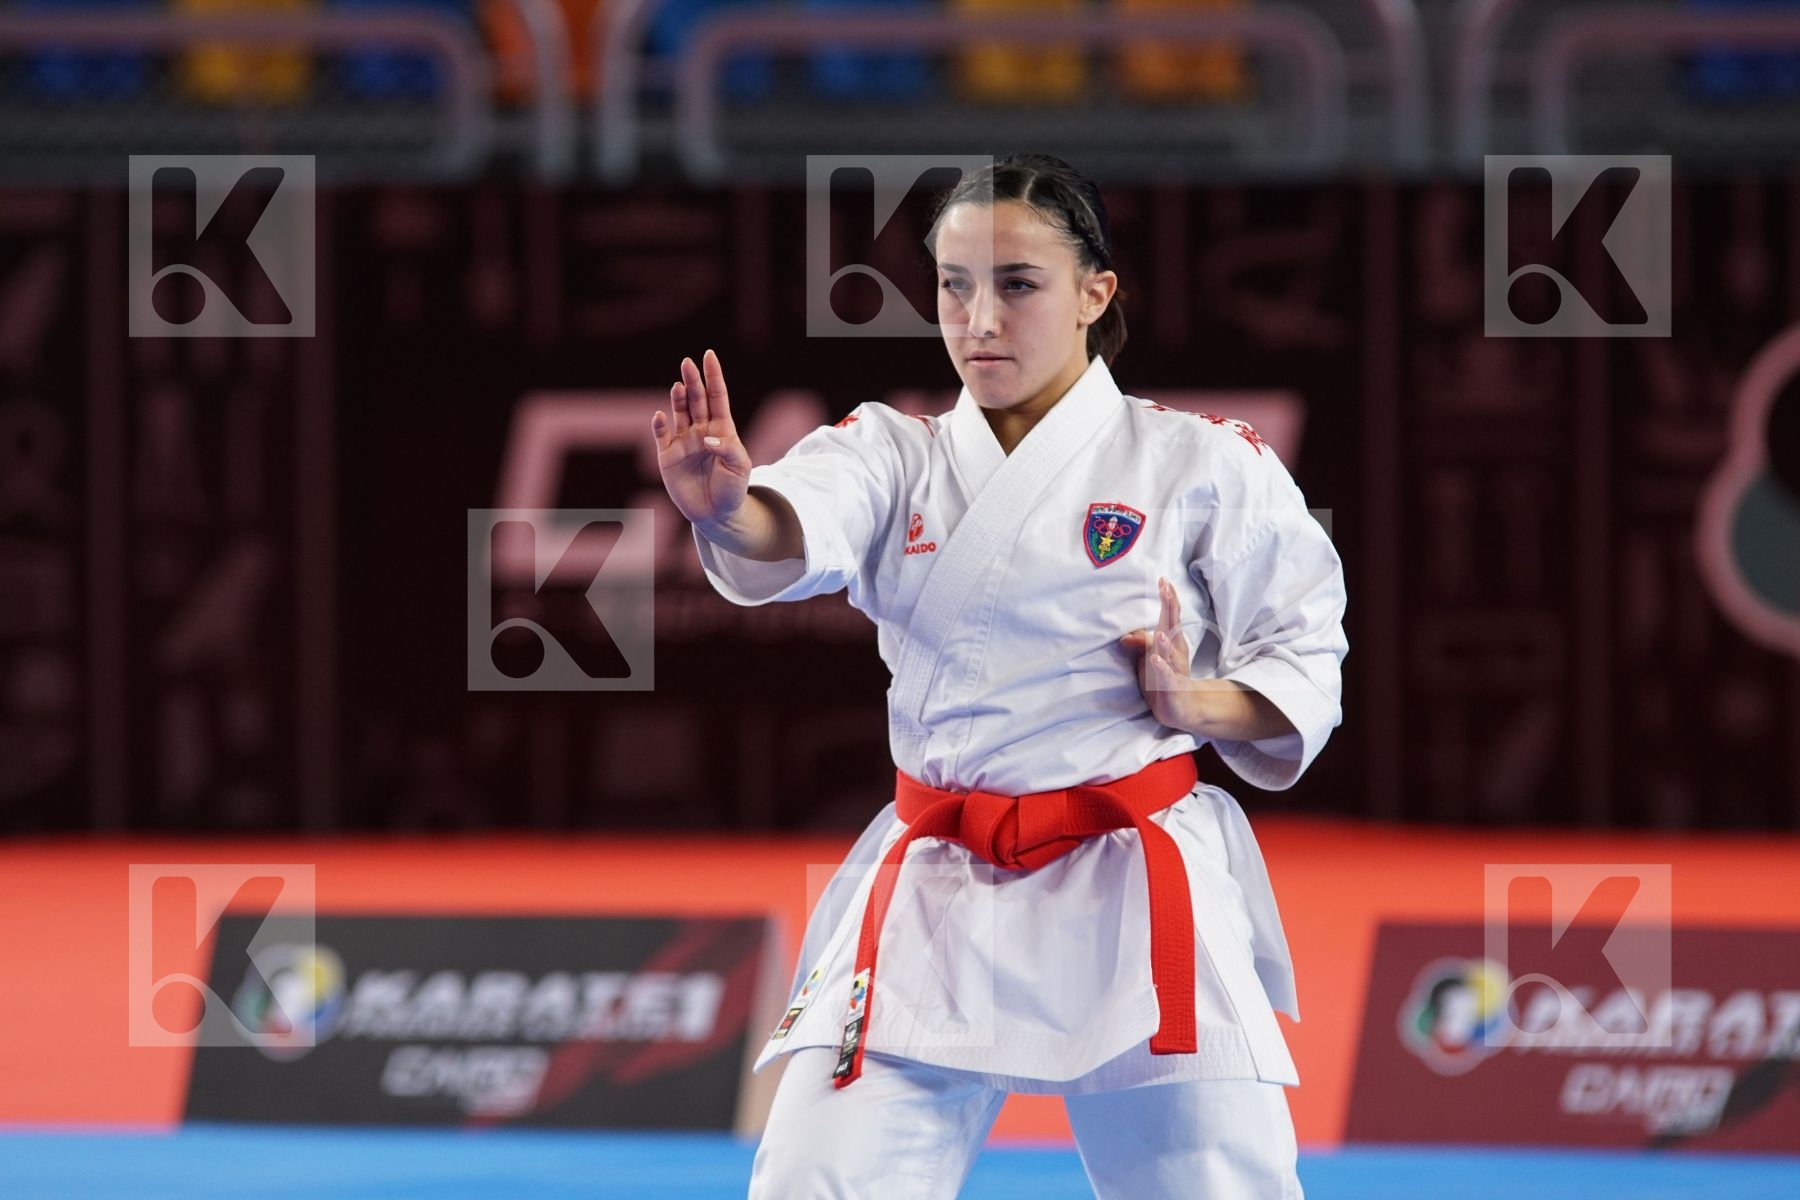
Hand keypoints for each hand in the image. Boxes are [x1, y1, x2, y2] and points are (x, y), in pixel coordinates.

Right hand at [652, 349, 753, 532]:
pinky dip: (659, 425)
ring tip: (679, 385)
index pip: (717, 397)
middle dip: (693, 381)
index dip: (713, 376)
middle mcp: (701, 431)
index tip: (709, 355)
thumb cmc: (733, 489)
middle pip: (696, 400)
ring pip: (679, 413)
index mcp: (722, 430)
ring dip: (677, 399)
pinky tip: (660, 415)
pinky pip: (661, 436)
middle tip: (687, 363)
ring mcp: (683, 443)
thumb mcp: (740, 468)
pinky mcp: (668, 457)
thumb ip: (728, 449)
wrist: (717, 515)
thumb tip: (707, 438)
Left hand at [1119, 576, 1207, 733]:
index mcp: (1172, 641)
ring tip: (1159, 627)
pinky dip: (1161, 667)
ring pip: (1170, 651)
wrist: (1181, 708)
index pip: (1170, 616)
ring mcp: (1175, 668)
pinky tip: (1155, 659)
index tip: (1163, 580)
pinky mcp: (1171, 686)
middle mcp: (1176, 651)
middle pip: (1173, 625)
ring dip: (1164, 639)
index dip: (1168, 599)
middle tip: (1166, 589)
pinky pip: (1166, 676)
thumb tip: (1124, 635)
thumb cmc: (1164, 677)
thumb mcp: (1149, 657)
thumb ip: (1140, 643)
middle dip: (1170, 607)